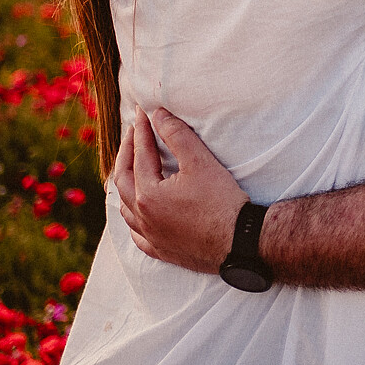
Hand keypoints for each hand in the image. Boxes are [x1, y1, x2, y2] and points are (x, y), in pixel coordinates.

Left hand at [114, 107, 247, 273]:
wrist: (241, 241)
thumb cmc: (222, 201)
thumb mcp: (199, 161)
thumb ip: (176, 134)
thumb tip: (158, 114)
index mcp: (147, 194)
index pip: (140, 155)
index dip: (141, 131)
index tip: (142, 114)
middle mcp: (143, 217)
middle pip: (122, 180)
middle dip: (126, 153)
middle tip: (132, 134)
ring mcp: (150, 237)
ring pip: (125, 209)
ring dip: (125, 185)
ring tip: (130, 168)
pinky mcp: (162, 251)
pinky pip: (137, 235)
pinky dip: (133, 218)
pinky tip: (138, 213)